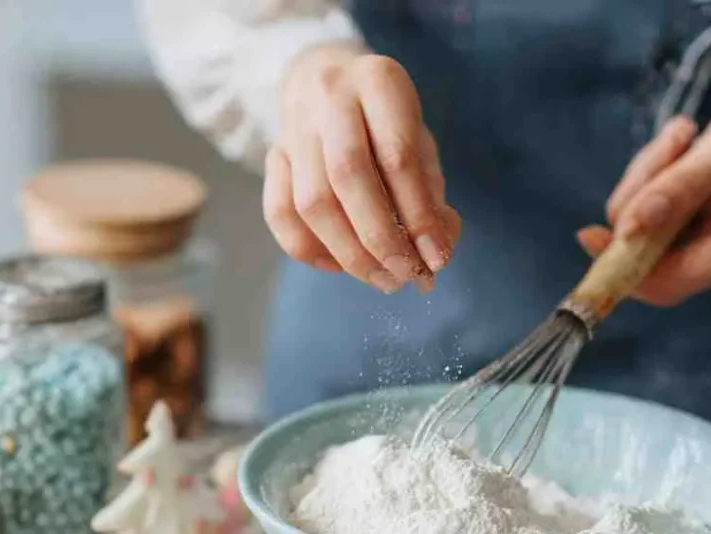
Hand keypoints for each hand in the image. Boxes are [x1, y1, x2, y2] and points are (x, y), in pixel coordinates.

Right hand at [264, 44, 461, 293]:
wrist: (324, 77)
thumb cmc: (384, 121)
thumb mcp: (419, 140)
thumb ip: (430, 193)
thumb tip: (436, 253)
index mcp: (379, 82)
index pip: (397, 158)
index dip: (419, 217)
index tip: (437, 260)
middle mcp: (330, 97)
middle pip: (348, 178)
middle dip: (381, 240)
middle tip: (406, 277)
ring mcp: (295, 127)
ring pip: (311, 203)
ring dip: (349, 254)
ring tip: (382, 279)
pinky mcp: (273, 156)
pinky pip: (280, 214)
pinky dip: (309, 250)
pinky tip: (340, 265)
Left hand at [577, 68, 710, 305]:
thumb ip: (681, 187)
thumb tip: (628, 227)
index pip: (663, 283)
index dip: (620, 266)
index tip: (589, 233)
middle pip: (646, 252)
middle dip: (640, 197)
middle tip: (674, 141)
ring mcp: (704, 239)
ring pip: (642, 225)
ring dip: (648, 175)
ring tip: (686, 133)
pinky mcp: (691, 221)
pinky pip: (651, 207)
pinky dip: (655, 173)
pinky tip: (685, 141)